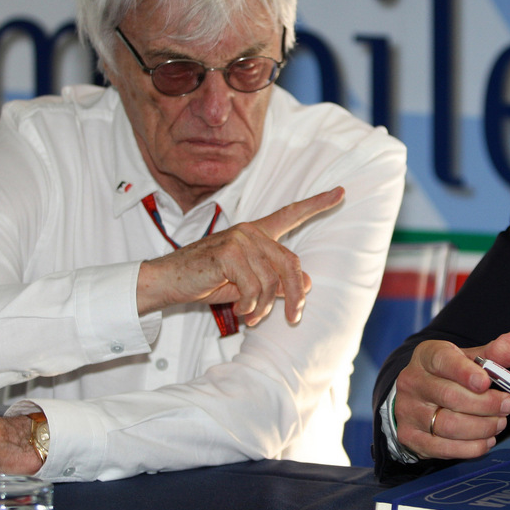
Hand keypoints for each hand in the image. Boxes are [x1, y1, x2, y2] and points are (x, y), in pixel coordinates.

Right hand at [136, 186, 343, 325]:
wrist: (168, 282)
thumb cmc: (207, 281)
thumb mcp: (247, 283)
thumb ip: (275, 281)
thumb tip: (307, 284)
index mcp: (257, 233)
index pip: (291, 214)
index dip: (317, 204)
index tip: (341, 192)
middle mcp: (251, 231)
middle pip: (291, 264)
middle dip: (296, 296)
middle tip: (293, 317)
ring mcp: (239, 239)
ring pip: (272, 281)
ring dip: (265, 307)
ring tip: (252, 316)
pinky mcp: (228, 253)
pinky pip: (254, 287)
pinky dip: (251, 306)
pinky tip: (241, 311)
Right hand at [392, 331, 509, 460]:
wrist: (418, 398)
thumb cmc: (448, 375)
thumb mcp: (468, 358)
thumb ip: (494, 353)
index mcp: (427, 356)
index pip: (443, 361)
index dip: (465, 372)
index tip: (485, 382)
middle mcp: (413, 382)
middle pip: (450, 397)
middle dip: (485, 404)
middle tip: (506, 406)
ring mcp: (409, 411)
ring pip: (448, 425)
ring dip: (481, 427)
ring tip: (499, 423)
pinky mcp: (411, 437)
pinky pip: (444, 448)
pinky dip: (471, 447)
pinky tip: (486, 440)